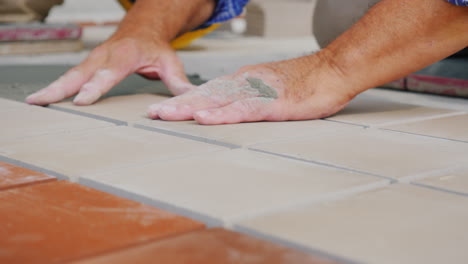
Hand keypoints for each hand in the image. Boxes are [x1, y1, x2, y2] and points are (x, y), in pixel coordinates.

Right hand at [26, 36, 193, 105]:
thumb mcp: (170, 61)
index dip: (95, 87)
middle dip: (61, 88)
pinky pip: (70, 76)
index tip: (81, 100)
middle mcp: (105, 56)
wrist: (143, 30)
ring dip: (52, 88)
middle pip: (80, 73)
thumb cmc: (155, 47)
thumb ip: (177, 81)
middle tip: (43, 101)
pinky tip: (42, 98)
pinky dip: (55, 87)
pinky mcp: (88, 64)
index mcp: (125, 55)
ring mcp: (94, 59)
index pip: (108, 73)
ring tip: (34, 101)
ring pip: (70, 74)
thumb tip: (189, 97)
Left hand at [147, 53, 359, 124]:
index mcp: (245, 81)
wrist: (333, 72)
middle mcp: (246, 83)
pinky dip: (222, 115)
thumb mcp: (272, 90)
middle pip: (207, 95)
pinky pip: (243, 110)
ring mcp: (258, 92)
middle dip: (178, 105)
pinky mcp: (273, 103)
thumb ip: (252, 98)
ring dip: (191, 109)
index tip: (165, 110)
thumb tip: (235, 109)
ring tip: (167, 115)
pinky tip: (205, 119)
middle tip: (153, 114)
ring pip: (219, 100)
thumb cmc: (306, 83)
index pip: (209, 92)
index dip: (185, 101)